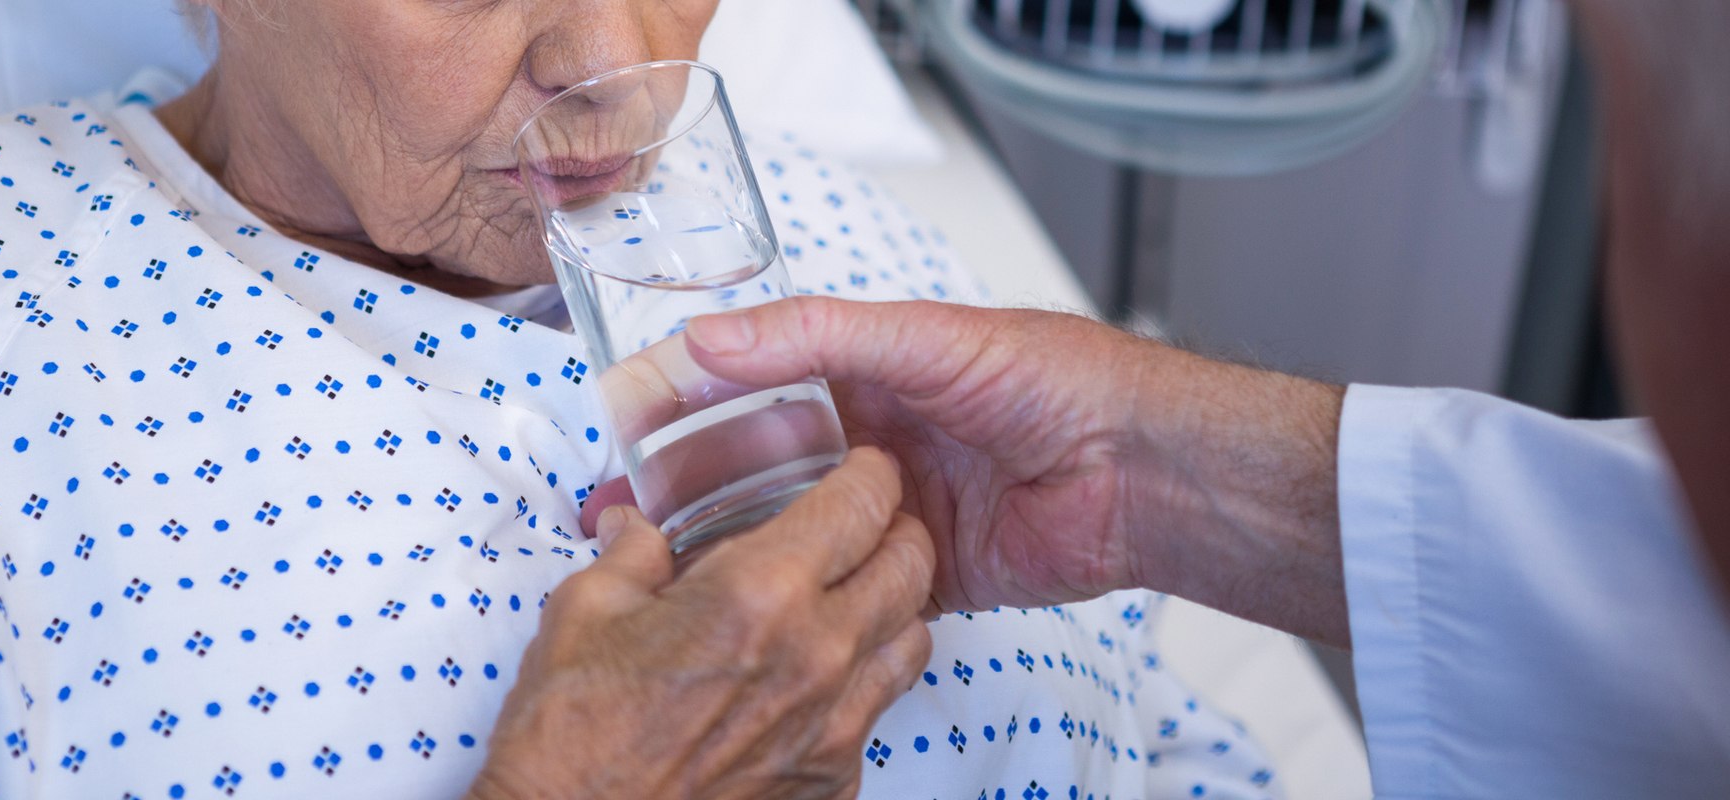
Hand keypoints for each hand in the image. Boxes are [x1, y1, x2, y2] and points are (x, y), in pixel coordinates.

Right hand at [470, 448, 936, 799]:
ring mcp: (833, 728)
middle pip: (911, 566)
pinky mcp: (831, 782)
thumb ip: (631, 552)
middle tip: (866, 522)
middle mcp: (817, 657)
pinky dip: (859, 685)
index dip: (871, 473)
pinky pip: (876, 713)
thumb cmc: (572, 735)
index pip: (862, 504)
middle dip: (897, 530)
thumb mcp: (585, 610)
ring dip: (891, 607)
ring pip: (913, 641)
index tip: (863, 466)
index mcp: (760, 594)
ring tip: (850, 597)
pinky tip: (812, 678)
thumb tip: (635, 527)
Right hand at [585, 298, 1349, 644]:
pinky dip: (790, 588)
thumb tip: (712, 335)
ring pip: (784, 522)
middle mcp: (870, 436)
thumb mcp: (925, 337)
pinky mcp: (915, 571)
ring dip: (722, 533)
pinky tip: (738, 596)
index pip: (751, 376)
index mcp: (867, 368)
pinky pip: (836, 583)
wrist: (1144, 472)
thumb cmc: (1059, 382)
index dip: (686, 392)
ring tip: (654, 550)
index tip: (622, 411)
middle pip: (752, 455)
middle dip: (685, 472)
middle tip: (622, 496)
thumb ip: (816, 335)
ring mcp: (888, 507)